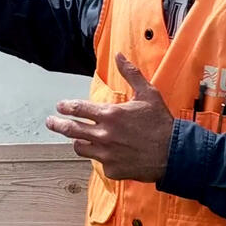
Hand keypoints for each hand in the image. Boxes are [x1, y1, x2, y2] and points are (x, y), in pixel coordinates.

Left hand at [45, 53, 173, 181]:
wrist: (174, 153)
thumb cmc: (161, 123)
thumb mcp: (148, 94)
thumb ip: (130, 74)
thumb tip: (119, 55)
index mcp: (110, 114)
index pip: (78, 109)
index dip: (66, 106)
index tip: (59, 106)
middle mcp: (104, 135)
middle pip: (71, 129)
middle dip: (57, 124)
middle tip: (50, 122)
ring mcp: (106, 154)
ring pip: (80, 148)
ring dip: (78, 141)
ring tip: (78, 138)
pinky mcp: (112, 170)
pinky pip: (99, 163)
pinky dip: (101, 157)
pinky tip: (108, 153)